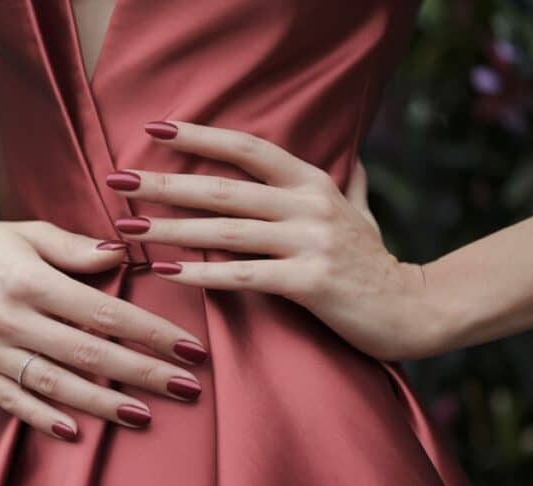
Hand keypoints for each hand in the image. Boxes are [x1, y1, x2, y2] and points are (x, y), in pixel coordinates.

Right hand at [0, 211, 207, 440]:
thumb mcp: (31, 234)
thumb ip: (76, 248)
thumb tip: (123, 255)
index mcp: (30, 281)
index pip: (103, 312)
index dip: (150, 333)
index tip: (189, 349)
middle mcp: (9, 318)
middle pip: (87, 353)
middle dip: (142, 373)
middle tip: (187, 388)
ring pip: (54, 384)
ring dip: (102, 403)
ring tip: (144, 416)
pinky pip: (12, 402)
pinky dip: (43, 419)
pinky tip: (77, 432)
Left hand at [106, 120, 441, 360]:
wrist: (414, 309)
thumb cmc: (376, 263)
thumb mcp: (363, 214)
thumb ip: (352, 186)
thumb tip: (356, 162)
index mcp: (312, 183)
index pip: (248, 149)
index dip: (200, 137)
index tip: (154, 129)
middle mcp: (308, 205)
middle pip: (222, 189)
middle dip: (165, 184)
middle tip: (117, 181)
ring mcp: (310, 242)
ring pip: (225, 232)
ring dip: (171, 230)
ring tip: (128, 230)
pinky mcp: (310, 282)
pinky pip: (244, 276)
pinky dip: (202, 275)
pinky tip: (167, 272)